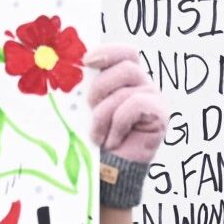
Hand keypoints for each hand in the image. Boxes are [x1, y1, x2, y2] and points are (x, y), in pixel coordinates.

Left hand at [84, 44, 167, 164]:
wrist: (108, 172)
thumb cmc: (94, 140)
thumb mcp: (84, 110)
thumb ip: (83, 90)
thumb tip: (63, 72)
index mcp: (125, 79)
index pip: (125, 53)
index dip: (109, 51)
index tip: (86, 60)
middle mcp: (143, 85)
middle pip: (127, 67)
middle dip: (101, 87)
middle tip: (89, 107)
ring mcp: (154, 99)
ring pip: (126, 90)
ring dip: (104, 113)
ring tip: (97, 135)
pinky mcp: (160, 115)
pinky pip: (136, 106)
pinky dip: (117, 124)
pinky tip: (113, 141)